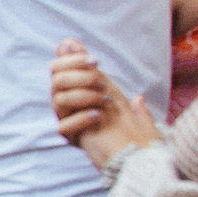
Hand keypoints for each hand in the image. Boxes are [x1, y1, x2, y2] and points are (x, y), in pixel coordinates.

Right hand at [51, 39, 159, 167]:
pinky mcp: (72, 138)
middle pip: (55, 80)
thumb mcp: (112, 89)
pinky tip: (98, 116)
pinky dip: (81, 117)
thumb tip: (67, 42)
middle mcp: (68, 105)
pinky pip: (63, 125)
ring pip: (58, 99)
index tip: (96, 62)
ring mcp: (68, 121)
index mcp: (76, 91)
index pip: (57, 68)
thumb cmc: (129, 122)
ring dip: (83, 95)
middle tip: (101, 82)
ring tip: (105, 101)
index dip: (72, 60)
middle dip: (79, 76)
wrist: (141, 154)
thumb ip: (90, 68)